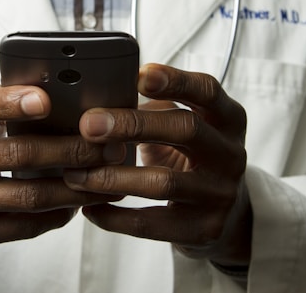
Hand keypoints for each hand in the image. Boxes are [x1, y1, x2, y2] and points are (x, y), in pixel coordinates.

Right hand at [0, 79, 123, 273]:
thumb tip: (51, 90)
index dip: (10, 103)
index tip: (46, 100)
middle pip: (17, 154)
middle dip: (71, 150)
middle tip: (108, 146)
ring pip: (28, 196)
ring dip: (75, 187)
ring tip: (106, 176)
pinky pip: (22, 226)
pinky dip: (57, 214)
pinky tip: (78, 202)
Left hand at [64, 64, 251, 267]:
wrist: (228, 211)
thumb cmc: (192, 156)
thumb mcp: (185, 125)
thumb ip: (154, 109)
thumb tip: (98, 102)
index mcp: (226, 118)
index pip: (207, 90)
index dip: (175, 80)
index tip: (138, 75)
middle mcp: (230, 153)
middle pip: (186, 129)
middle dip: (132, 124)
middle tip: (88, 124)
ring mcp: (220, 193)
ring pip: (164, 182)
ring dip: (112, 176)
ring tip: (75, 174)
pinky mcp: (204, 229)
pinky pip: (152, 224)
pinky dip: (114, 216)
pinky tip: (90, 207)